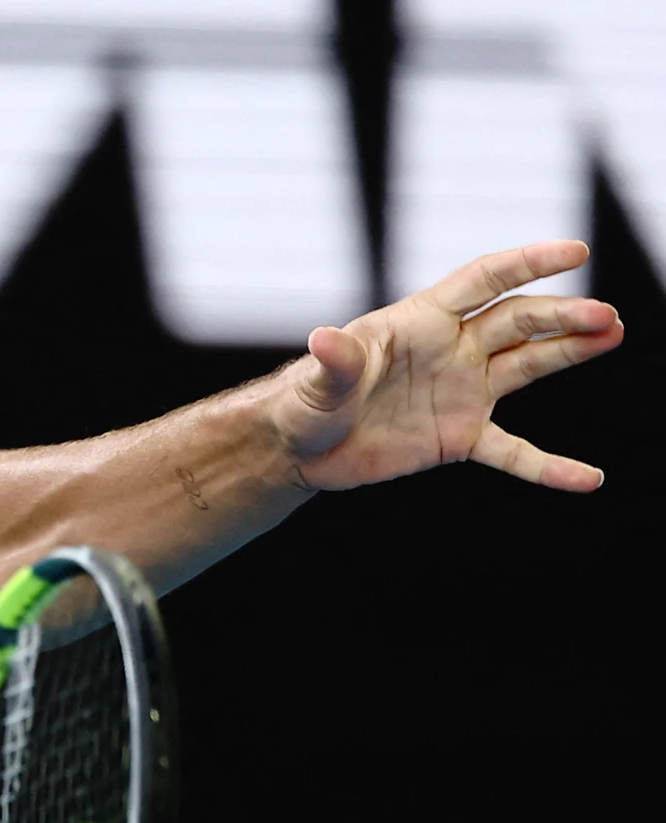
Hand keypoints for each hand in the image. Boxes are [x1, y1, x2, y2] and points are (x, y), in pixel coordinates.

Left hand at [271, 240, 625, 491]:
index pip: (483, 281)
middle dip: (562, 316)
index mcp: (420, 321)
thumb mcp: (319, 383)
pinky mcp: (459, 437)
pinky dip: (548, 466)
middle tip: (605, 316)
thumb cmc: (304, 403)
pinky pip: (513, 452)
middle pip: (518, 322)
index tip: (576, 250)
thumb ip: (335, 363)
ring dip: (570, 353)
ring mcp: (461, 392)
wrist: (300, 449)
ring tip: (614, 335)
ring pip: (528, 366)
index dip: (527, 263)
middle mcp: (451, 350)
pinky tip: (587, 479)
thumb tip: (324, 339)